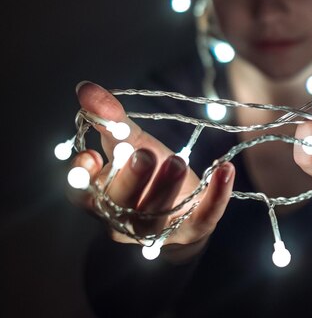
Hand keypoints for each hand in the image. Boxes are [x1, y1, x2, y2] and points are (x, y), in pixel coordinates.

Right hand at [68, 82, 234, 258]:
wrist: (180, 206)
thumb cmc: (146, 172)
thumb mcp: (129, 142)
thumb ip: (110, 118)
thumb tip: (86, 87)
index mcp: (100, 197)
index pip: (81, 193)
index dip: (82, 178)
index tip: (92, 155)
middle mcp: (123, 219)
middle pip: (121, 205)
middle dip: (132, 180)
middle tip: (144, 154)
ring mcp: (158, 230)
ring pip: (156, 216)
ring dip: (166, 188)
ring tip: (177, 160)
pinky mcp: (192, 230)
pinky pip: (204, 217)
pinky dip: (216, 194)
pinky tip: (225, 169)